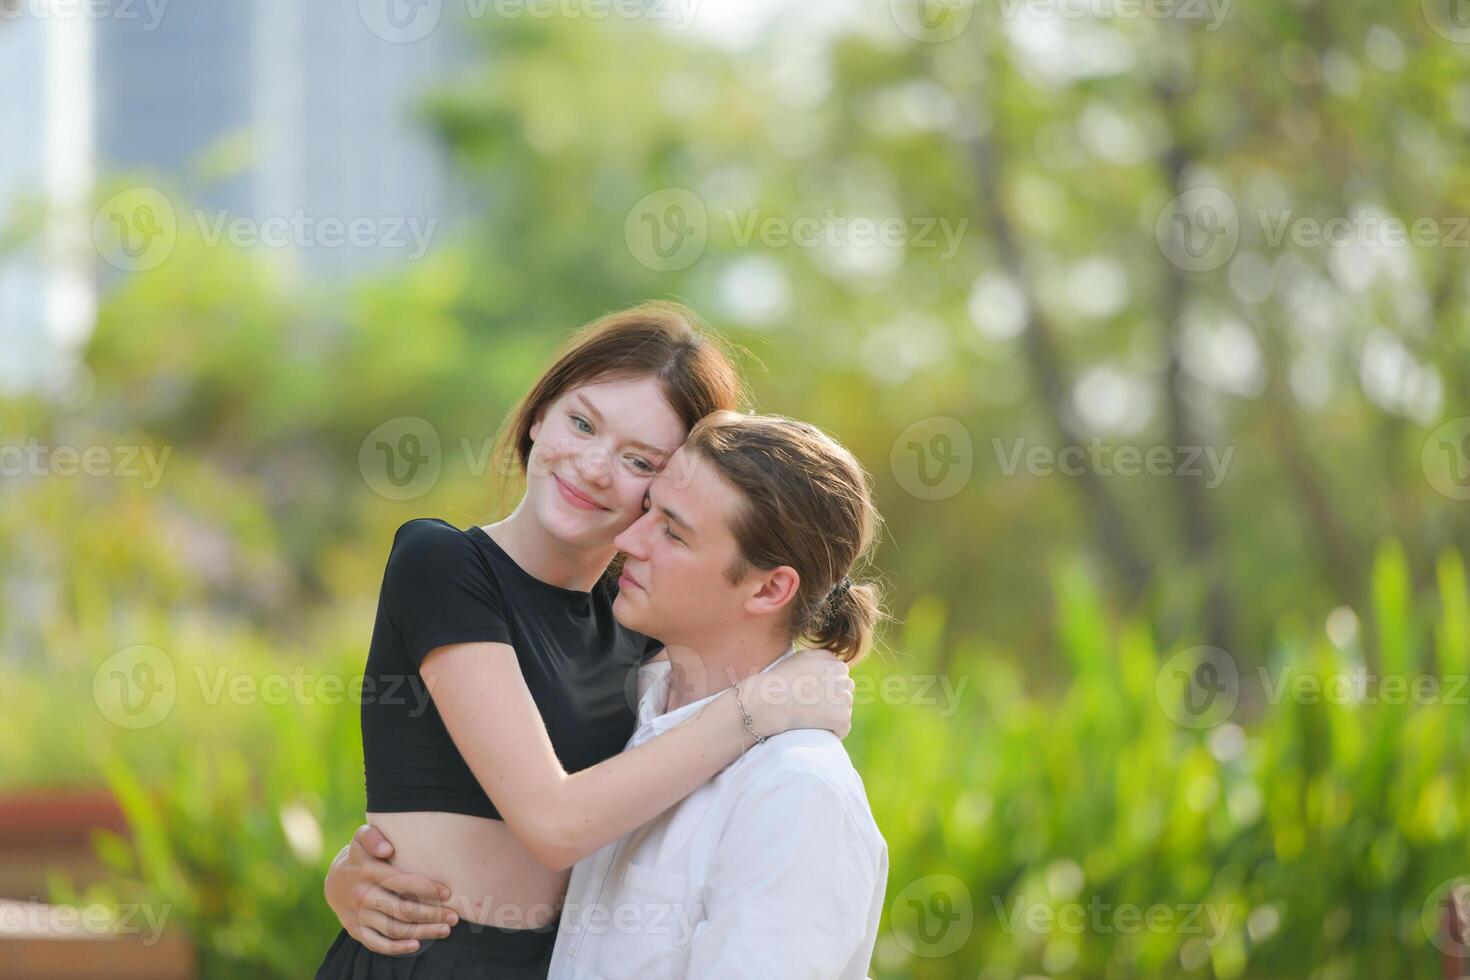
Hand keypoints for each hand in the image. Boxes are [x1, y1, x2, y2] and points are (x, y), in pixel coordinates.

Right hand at [324, 824, 457, 954]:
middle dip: (432, 914)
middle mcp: (363, 895)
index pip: (402, 881)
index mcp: (368, 871)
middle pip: (402, 909)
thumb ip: (373, 836)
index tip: (448, 893)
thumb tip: (387, 849)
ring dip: (422, 932)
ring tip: (445, 929)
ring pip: (394, 929)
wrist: (333, 880)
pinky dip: (397, 948)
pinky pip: (377, 944)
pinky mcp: (355, 930)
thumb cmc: (360, 856)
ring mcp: (359, 915)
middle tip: (454, 917)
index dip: (427, 889)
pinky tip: (416, 944)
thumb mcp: (362, 838)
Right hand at [742, 648, 853, 738]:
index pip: (840, 678)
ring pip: (844, 710)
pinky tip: (817, 728)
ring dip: (832, 716)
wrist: (770, 700)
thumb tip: (835, 662)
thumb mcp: (802, 657)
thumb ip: (822, 657)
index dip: (826, 688)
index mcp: (836, 664)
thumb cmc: (781, 679)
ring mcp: (845, 699)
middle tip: (812, 707)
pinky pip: (843, 728)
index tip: (811, 694)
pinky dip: (833, 732)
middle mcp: (844, 679)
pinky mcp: (842, 717)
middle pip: (845, 693)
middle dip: (833, 701)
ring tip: (812, 718)